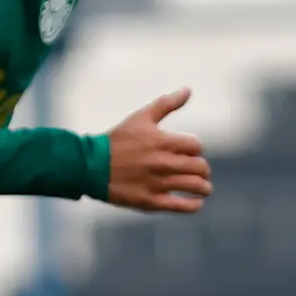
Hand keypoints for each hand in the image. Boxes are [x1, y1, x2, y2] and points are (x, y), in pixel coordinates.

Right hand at [105, 88, 212, 212]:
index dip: (195, 149)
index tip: (188, 153)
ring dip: (204, 188)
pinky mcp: (151, 202)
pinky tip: (197, 203)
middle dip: (202, 169)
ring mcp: (158, 184)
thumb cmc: (116, 141)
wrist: (90, 166)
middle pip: (200, 167)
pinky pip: (182, 206)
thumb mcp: (141, 118)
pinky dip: (194, 205)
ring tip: (204, 188)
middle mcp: (163, 163)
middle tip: (199, 171)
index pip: (196, 146)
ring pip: (195, 186)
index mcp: (163, 141)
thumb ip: (166, 104)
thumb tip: (188, 89)